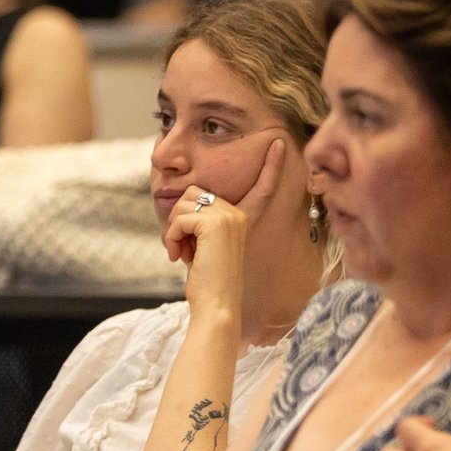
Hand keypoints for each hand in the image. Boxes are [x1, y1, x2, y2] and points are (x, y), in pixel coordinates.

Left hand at [163, 138, 286, 310]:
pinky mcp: (213, 223)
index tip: (280, 144)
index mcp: (243, 219)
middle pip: (194, 193)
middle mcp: (238, 214)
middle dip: (180, 220)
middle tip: (185, 248)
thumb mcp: (206, 246)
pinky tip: (178, 256)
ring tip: (183, 253)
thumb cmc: (208, 282)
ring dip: (173, 230)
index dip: (271, 167)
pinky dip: (170, 238)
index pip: (260, 189)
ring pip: (182, 203)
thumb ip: (201, 224)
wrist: (216, 306)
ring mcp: (228, 217)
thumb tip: (179, 203)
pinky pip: (177, 219)